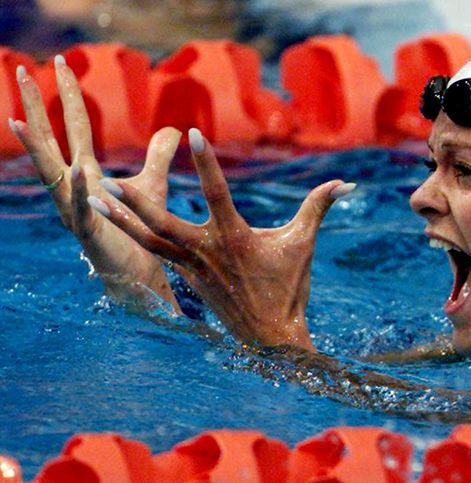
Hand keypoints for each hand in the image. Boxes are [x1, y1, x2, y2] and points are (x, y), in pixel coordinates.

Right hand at [10, 56, 179, 309]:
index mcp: (87, 173)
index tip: (58, 63)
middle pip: (52, 141)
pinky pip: (83, 208)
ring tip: (19, 121)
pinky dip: (81, 190)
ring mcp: (77, 209)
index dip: (67, 96)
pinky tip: (80, 169)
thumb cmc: (141, 229)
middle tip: (20, 71)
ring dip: (35, 148)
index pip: (76, 127)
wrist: (141, 273)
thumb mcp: (152, 185)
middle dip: (36, 107)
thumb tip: (172, 129)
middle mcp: (75, 188)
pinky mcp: (91, 234)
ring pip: (52, 173)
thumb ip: (158, 157)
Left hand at [89, 128, 354, 350]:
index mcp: (234, 237)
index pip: (217, 191)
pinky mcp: (187, 278)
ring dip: (123, 221)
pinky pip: (156, 255)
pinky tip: (120, 227)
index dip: (206, 161)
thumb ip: (318, 206)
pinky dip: (137, 239)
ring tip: (97, 202)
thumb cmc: (289, 287)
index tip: (191, 133)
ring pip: (150, 240)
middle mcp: (206, 251)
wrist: (271, 336)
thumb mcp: (303, 242)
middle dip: (136, 202)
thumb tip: (346, 183)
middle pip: (163, 222)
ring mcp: (193, 267)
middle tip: (109, 180)